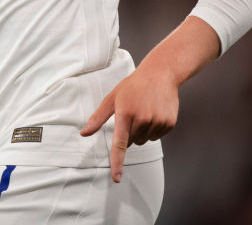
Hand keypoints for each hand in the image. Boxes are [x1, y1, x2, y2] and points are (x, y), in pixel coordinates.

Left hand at [80, 61, 179, 182]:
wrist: (161, 74)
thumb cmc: (132, 86)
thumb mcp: (113, 98)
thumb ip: (98, 117)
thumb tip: (83, 133)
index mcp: (125, 113)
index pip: (120, 143)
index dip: (117, 162)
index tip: (117, 178)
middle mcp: (142, 119)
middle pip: (132, 142)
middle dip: (130, 132)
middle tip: (133, 112)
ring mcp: (157, 122)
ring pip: (144, 140)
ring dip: (142, 131)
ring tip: (144, 110)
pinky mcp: (169, 124)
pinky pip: (157, 136)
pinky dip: (154, 128)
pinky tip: (155, 111)